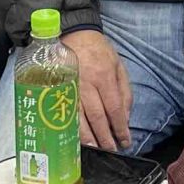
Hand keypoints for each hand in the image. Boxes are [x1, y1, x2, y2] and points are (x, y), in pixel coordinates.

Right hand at [66, 29, 133, 152]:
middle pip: (97, 117)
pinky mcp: (58, 90)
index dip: (120, 128)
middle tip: (111, 150)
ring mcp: (70, 88)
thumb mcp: (119, 66)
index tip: (125, 141)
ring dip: (88, 138)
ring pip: (79, 119)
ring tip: (96, 149)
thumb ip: (125, 92)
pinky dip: (71, 128)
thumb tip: (125, 118)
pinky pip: (64, 113)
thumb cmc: (98, 51)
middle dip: (105, 137)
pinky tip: (76, 139)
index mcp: (104, 76)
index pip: (114, 109)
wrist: (73, 34)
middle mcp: (87, 84)